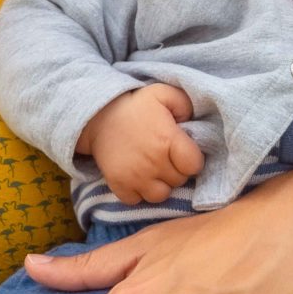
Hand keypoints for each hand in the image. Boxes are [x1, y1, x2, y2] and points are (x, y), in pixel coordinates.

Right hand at [80, 84, 204, 205]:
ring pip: (160, 196)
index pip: (194, 165)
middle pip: (179, 181)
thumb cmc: (135, 105)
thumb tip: (194, 122)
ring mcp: (135, 177)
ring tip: (154, 170)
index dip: (192, 160)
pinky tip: (138, 177)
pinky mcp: (119, 186)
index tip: (182, 152)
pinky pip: (137, 200)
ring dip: (160, 185)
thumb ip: (186, 104)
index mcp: (167, 140)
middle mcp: (153, 163)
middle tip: (166, 156)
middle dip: (176, 170)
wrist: (98, 116)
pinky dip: (138, 192)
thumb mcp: (163, 93)